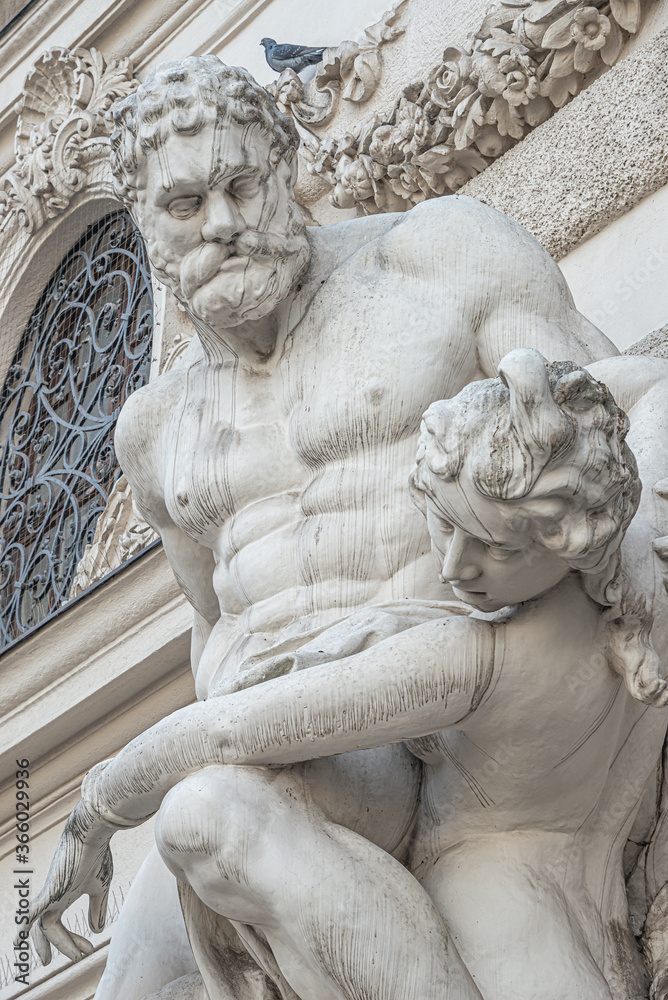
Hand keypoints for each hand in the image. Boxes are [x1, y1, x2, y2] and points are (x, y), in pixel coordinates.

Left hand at [18, 800, 113, 964]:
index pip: (59, 925)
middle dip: (61, 945)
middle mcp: (53, 897)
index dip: (71, 940)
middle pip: (48, 929)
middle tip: (78, 959)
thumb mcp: (99, 886)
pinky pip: (33, 909)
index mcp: (63, 896)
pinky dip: (25, 923)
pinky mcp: (52, 888)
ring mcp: (51, 893)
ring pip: (42, 926)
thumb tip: (97, 929)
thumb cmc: (97, 853)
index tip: (89, 948)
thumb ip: (96, 908)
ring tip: (49, 960)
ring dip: (51, 943)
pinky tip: (18, 938)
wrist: (93, 830)